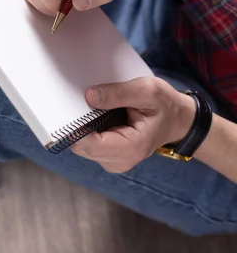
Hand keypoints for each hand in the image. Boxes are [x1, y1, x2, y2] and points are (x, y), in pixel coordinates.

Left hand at [71, 77, 195, 172]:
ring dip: (85, 128)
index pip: (88, 144)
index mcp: (131, 148)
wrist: (177, 121)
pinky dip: (90, 131)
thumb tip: (89, 96)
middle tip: (92, 104)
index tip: (75, 107)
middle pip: (81, 146)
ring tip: (103, 111)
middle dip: (81, 125)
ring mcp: (112, 161)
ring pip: (81, 146)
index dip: (77, 127)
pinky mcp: (107, 157)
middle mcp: (119, 161)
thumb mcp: (147, 90)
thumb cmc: (164, 105)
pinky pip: (87, 145)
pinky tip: (103, 119)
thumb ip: (118, 93)